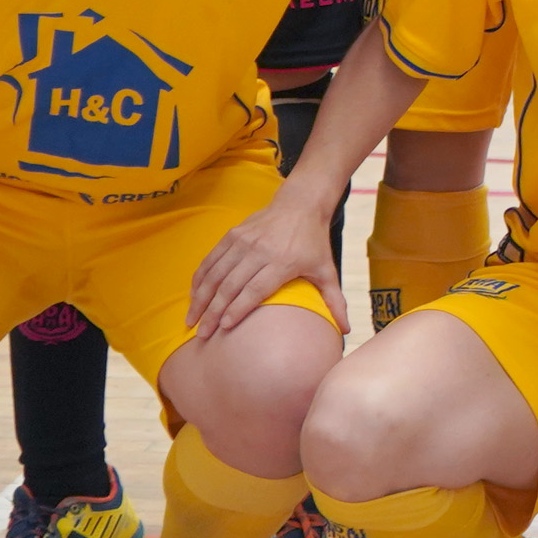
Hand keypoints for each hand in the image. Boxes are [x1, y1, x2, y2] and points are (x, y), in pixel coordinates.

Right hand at [190, 182, 344, 337]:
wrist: (301, 204)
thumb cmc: (313, 242)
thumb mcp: (326, 270)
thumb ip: (334, 301)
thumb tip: (346, 330)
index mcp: (283, 261)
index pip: (255, 289)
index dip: (238, 309)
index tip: (224, 327)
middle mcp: (260, 250)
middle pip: (231, 285)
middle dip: (213, 311)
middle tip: (202, 334)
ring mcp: (244, 241)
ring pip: (216, 273)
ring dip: (201, 297)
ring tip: (191, 319)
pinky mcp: (232, 234)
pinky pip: (211, 259)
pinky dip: (200, 277)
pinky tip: (194, 295)